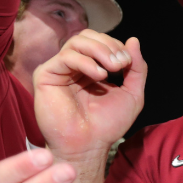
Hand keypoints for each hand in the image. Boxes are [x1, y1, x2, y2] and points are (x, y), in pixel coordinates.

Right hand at [34, 31, 145, 168]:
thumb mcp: (132, 94)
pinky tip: (99, 76)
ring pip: (77, 42)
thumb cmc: (107, 125)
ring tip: (113, 68)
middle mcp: (73, 67)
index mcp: (90, 68)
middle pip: (87, 36)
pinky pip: (66, 57)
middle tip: (121, 63)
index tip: (128, 62)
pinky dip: (86, 62)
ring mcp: (59, 70)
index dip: (116, 46)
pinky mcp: (45, 75)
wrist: (88, 146)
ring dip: (99, 50)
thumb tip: (133, 40)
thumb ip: (136, 68)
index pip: (100, 41)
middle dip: (108, 45)